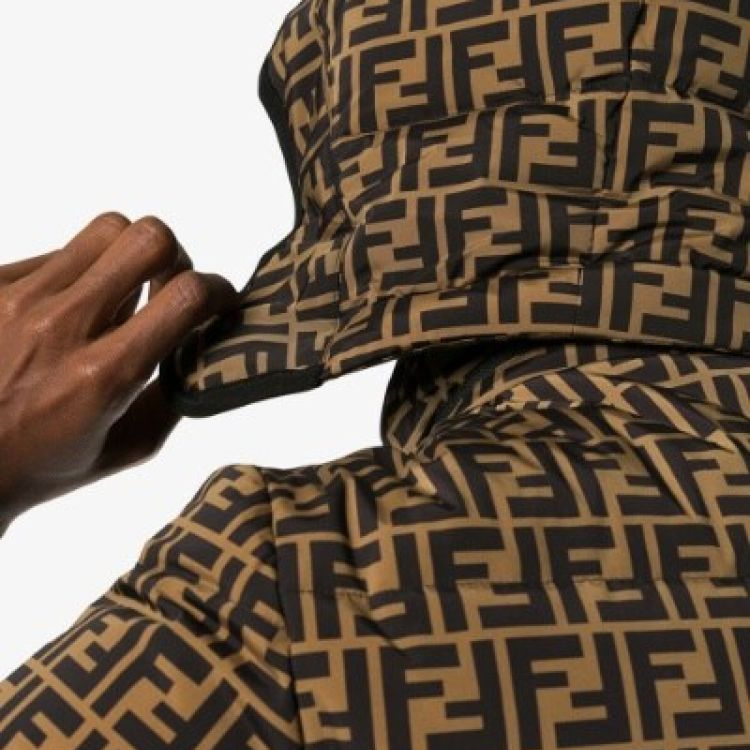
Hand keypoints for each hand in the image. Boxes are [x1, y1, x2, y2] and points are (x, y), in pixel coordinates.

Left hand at [0, 212, 238, 528]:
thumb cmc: (42, 463)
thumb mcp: (127, 446)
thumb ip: (175, 395)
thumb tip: (205, 346)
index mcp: (102, 376)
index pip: (186, 297)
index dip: (219, 290)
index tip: (219, 301)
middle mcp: (60, 326)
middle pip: (148, 239)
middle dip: (175, 259)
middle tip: (166, 287)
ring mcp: (18, 298)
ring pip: (104, 231)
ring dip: (127, 258)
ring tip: (117, 293)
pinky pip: (57, 253)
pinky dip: (77, 278)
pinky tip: (63, 315)